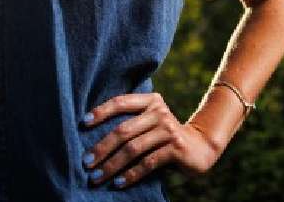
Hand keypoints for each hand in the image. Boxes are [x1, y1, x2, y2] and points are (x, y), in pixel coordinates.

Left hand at [80, 91, 221, 188]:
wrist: (200, 146)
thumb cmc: (165, 136)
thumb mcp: (150, 122)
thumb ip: (131, 122)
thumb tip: (92, 137)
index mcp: (151, 101)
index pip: (121, 102)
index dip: (101, 112)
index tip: (83, 124)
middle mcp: (160, 112)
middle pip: (124, 130)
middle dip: (102, 147)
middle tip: (86, 162)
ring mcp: (169, 130)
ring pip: (133, 148)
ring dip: (112, 165)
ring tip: (97, 177)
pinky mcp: (176, 148)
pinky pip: (148, 163)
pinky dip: (131, 174)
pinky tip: (119, 183)